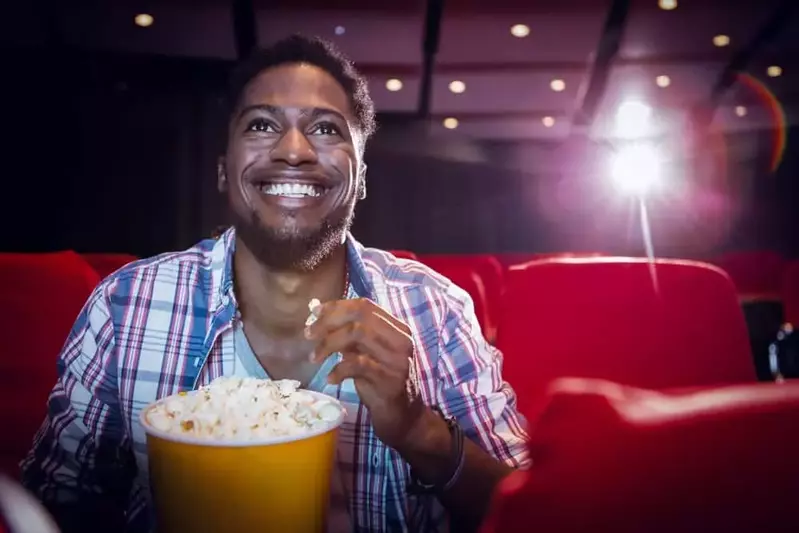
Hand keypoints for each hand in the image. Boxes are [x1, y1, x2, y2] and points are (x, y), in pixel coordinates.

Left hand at [305, 298, 423, 449]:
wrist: (405, 417)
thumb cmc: (382, 383)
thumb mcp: (369, 355)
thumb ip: (353, 337)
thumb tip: (320, 319)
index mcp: (397, 329)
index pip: (365, 305)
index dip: (336, 306)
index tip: (314, 314)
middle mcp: (401, 339)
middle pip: (360, 315)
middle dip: (328, 322)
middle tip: (308, 335)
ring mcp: (398, 359)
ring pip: (358, 333)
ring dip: (329, 343)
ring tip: (315, 358)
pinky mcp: (391, 380)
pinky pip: (358, 364)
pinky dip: (338, 369)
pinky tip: (330, 379)